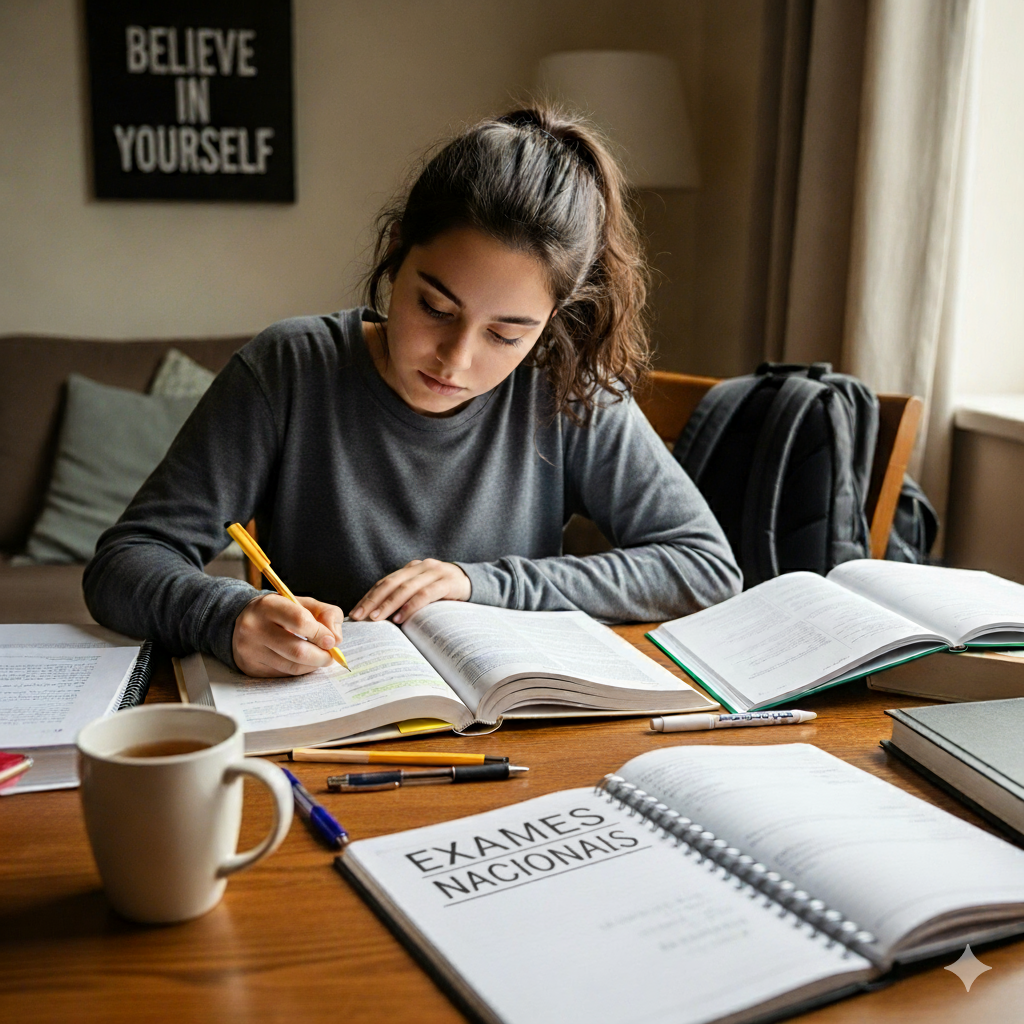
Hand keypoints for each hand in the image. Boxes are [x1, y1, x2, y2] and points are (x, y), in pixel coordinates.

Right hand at [232, 593, 343, 676]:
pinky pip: (283, 675)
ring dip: (312, 666)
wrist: (243, 620)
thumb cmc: (280, 611)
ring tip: (319, 658)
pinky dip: (299, 671)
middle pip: (297, 650)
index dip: (321, 633)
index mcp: (268, 606)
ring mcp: (250, 650)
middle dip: (321, 656)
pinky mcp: (250, 668)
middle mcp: (254, 628)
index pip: (300, 621)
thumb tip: (336, 639)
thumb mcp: (303, 603)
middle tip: (330, 656)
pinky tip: (303, 663)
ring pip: (292, 667)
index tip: (331, 641)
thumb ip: (326, 614)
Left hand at [349, 559, 470, 624]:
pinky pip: (426, 594)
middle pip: (391, 583)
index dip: (369, 597)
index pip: (385, 582)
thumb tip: (381, 620)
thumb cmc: (447, 593)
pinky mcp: (448, 583)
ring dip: (389, 604)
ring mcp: (435, 573)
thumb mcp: (425, 590)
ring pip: (406, 588)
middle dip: (373, 601)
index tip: (355, 613)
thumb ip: (407, 597)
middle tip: (360, 617)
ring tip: (377, 618)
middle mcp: (421, 567)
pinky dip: (411, 606)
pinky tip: (401, 617)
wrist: (478, 583)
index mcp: (412, 568)